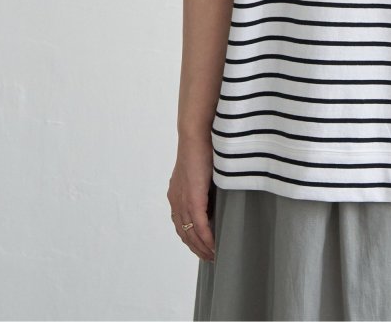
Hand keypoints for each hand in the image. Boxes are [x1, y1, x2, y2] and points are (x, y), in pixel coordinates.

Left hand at [167, 136, 215, 261]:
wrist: (197, 133)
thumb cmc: (203, 145)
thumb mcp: (200, 169)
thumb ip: (203, 183)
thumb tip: (214, 194)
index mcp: (176, 193)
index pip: (181, 223)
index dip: (190, 237)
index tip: (202, 247)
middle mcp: (176, 199)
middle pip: (184, 232)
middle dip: (196, 247)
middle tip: (210, 257)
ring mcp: (183, 199)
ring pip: (191, 232)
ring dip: (202, 246)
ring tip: (213, 255)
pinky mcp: (193, 197)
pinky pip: (200, 225)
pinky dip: (207, 237)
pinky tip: (214, 245)